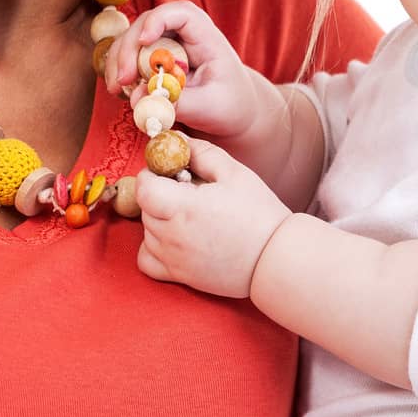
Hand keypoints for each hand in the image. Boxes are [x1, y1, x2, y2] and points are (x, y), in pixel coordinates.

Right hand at [103, 0, 278, 141]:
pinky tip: (120, 91)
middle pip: (147, 23)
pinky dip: (119, 71)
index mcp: (205, 36)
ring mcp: (164, 43)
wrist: (232, 111)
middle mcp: (182, 33)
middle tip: (122, 80)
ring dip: (118, 61)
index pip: (181, 13)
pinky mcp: (151, 58)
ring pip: (131, 39)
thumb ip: (177, 103)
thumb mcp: (209, 108)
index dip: (158, 20)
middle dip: (129, 49)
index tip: (144, 42)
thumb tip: (137, 98)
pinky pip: (128, 57)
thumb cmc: (229, 104)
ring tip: (116, 90)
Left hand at [136, 138, 291, 297]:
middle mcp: (173, 235)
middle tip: (186, 193)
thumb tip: (177, 140)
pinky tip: (173, 238)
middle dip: (158, 194)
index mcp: (185, 206)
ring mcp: (173, 258)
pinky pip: (146, 259)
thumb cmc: (258, 213)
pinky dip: (152, 247)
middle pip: (144, 207)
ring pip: (146, 231)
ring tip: (187, 216)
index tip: (169, 173)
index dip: (152, 175)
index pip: (144, 188)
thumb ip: (202, 152)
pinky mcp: (178, 276)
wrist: (274, 259)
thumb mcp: (234, 172)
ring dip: (158, 219)